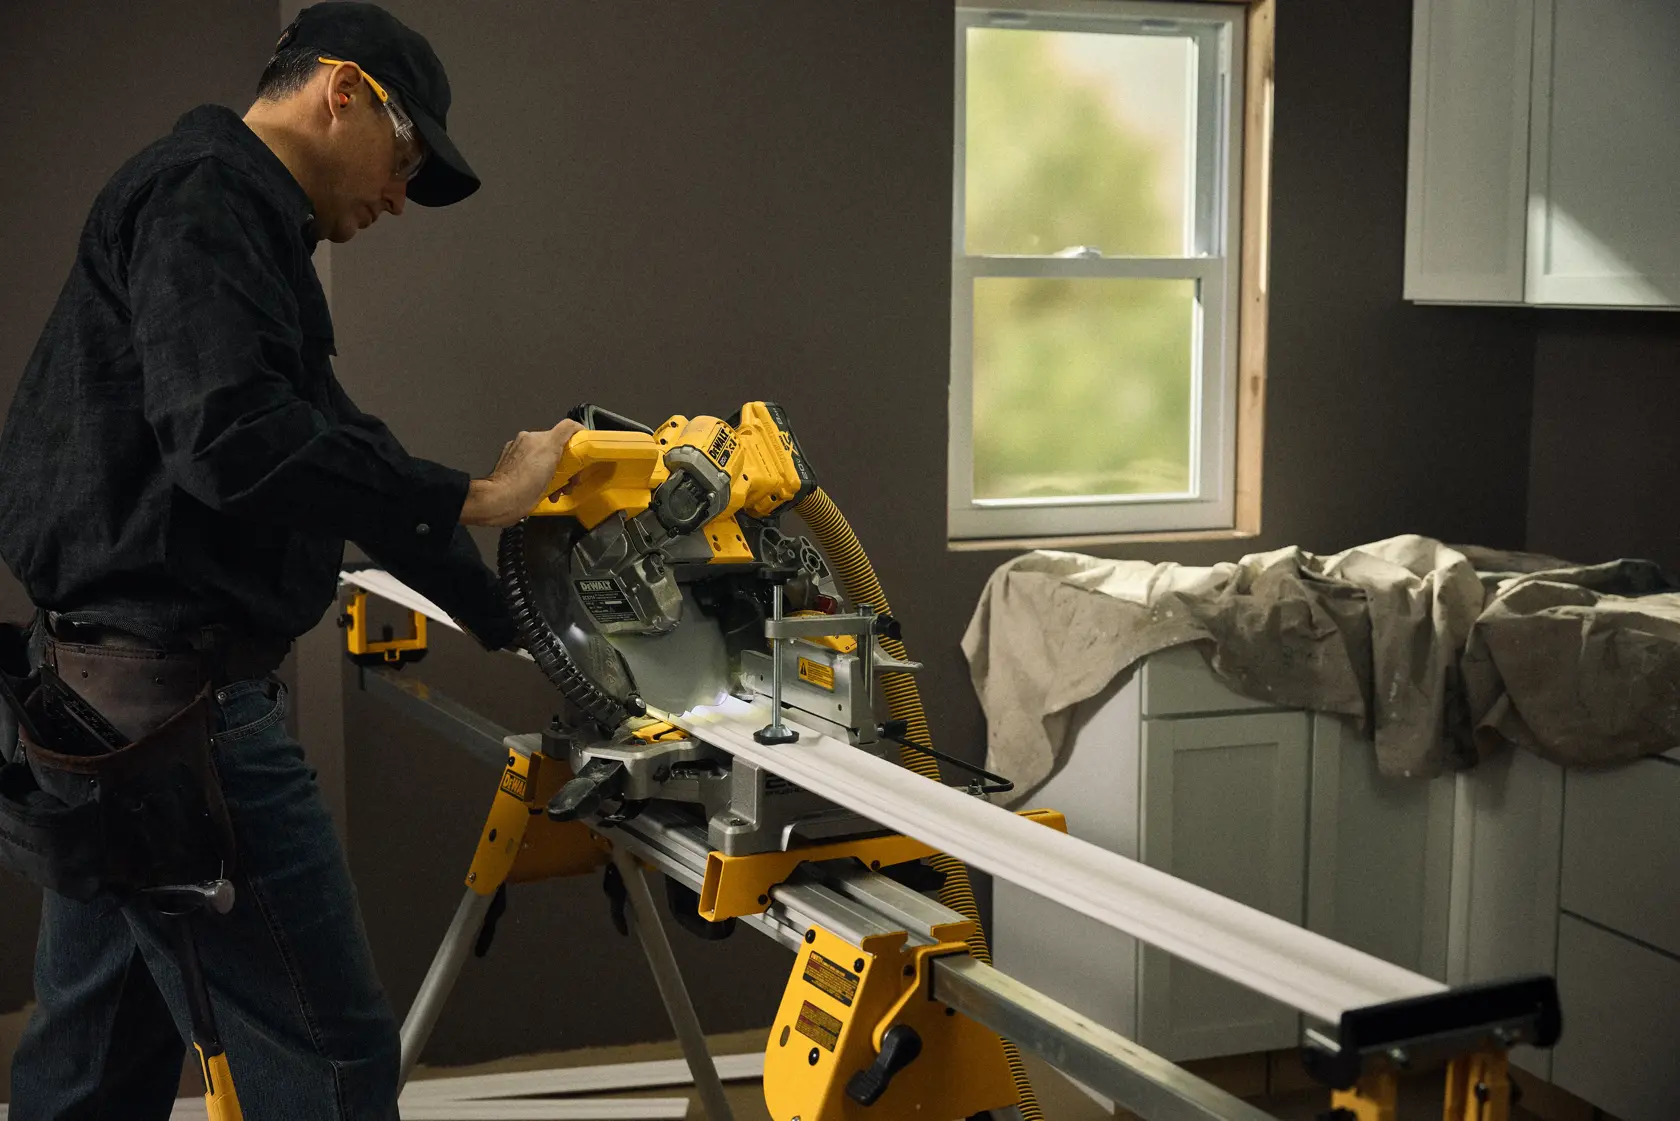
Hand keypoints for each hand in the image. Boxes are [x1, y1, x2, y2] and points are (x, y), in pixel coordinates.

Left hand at [460, 419, 583, 526]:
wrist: (500, 502)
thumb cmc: (524, 483)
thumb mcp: (549, 451)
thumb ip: (563, 433)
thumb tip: (575, 427)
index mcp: (537, 438)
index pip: (566, 429)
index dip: (579, 438)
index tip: (586, 451)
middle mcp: (527, 443)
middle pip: (558, 449)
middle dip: (567, 466)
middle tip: (570, 481)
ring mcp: (519, 458)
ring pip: (547, 463)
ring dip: (556, 476)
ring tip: (556, 491)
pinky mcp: (513, 472)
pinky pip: (534, 472)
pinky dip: (542, 480)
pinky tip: (544, 492)